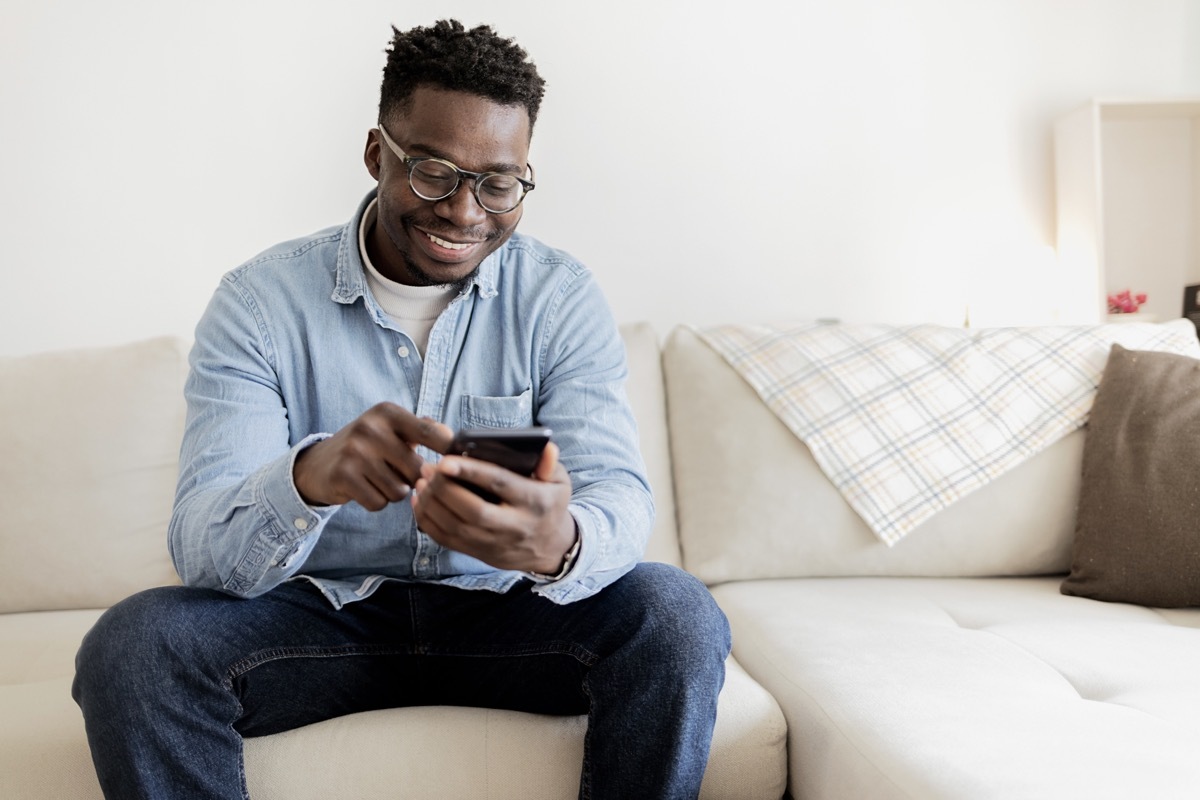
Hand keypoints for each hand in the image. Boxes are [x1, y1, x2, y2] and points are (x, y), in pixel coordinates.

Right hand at [293, 402, 453, 509]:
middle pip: (417, 471)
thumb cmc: (368, 446)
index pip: (431, 433)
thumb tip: (455, 439)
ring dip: (393, 492)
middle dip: (412, 480)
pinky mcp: (343, 476)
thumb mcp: (391, 429)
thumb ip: (423, 429)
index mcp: (388, 412)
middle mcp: (371, 428)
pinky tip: (364, 488)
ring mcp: (355, 452)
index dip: (448, 451)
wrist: (318, 463)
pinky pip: (378, 503)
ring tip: (377, 479)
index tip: (455, 463)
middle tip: (396, 473)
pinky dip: (375, 502)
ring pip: (399, 491)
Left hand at [411, 442, 575, 573]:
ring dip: (433, 503)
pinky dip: (429, 521)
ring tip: (422, 481)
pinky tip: (421, 501)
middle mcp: (515, 526)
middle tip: (428, 468)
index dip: (471, 472)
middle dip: (445, 488)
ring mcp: (496, 544)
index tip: (445, 460)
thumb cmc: (549, 504)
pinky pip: (448, 540)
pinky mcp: (480, 553)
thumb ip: (549, 463)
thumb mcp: (559, 482)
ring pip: (456, 527)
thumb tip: (546, 448)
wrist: (551, 547)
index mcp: (535, 502)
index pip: (500, 484)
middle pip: (473, 510)